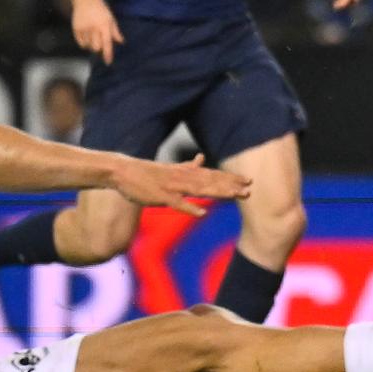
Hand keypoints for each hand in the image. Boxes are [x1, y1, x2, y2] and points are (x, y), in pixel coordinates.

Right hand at [72, 0, 123, 63]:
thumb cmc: (101, 9)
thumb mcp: (111, 19)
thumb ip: (115, 31)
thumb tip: (121, 42)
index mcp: (104, 26)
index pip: (107, 44)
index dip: (108, 55)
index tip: (108, 62)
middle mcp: (94, 28)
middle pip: (96, 48)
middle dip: (99, 49)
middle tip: (100, 46)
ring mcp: (84, 28)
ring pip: (88, 46)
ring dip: (92, 46)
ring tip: (93, 39)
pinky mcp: (76, 28)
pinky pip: (81, 43)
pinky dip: (84, 44)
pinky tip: (87, 38)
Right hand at [110, 153, 249, 213]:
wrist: (122, 171)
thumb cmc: (146, 173)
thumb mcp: (170, 168)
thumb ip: (187, 165)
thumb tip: (200, 158)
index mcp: (185, 173)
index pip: (212, 175)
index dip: (230, 178)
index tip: (247, 181)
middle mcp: (182, 178)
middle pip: (210, 181)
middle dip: (230, 185)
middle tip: (250, 188)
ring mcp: (172, 187)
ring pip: (199, 190)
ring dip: (218, 192)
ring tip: (236, 195)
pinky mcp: (160, 197)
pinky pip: (177, 204)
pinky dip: (189, 208)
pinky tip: (203, 213)